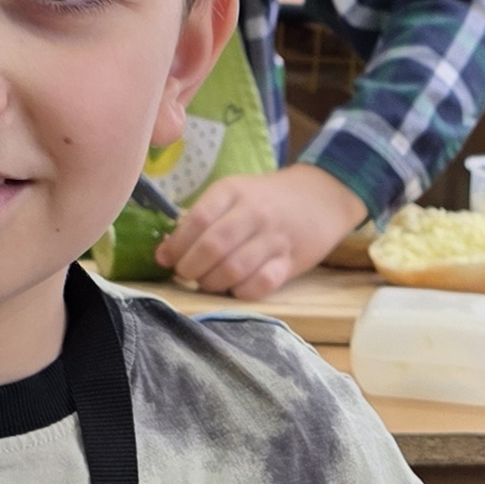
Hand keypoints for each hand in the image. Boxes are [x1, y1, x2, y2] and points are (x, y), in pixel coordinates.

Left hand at [166, 164, 370, 300]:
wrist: (320, 197)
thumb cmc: (266, 198)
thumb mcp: (233, 195)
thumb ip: (201, 220)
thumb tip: (164, 253)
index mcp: (232, 191)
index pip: (197, 221)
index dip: (176, 245)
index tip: (166, 259)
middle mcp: (254, 213)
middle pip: (212, 247)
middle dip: (190, 268)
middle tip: (186, 274)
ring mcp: (274, 239)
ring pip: (234, 269)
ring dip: (212, 283)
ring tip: (208, 282)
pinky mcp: (291, 262)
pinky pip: (260, 285)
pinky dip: (241, 292)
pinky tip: (235, 287)